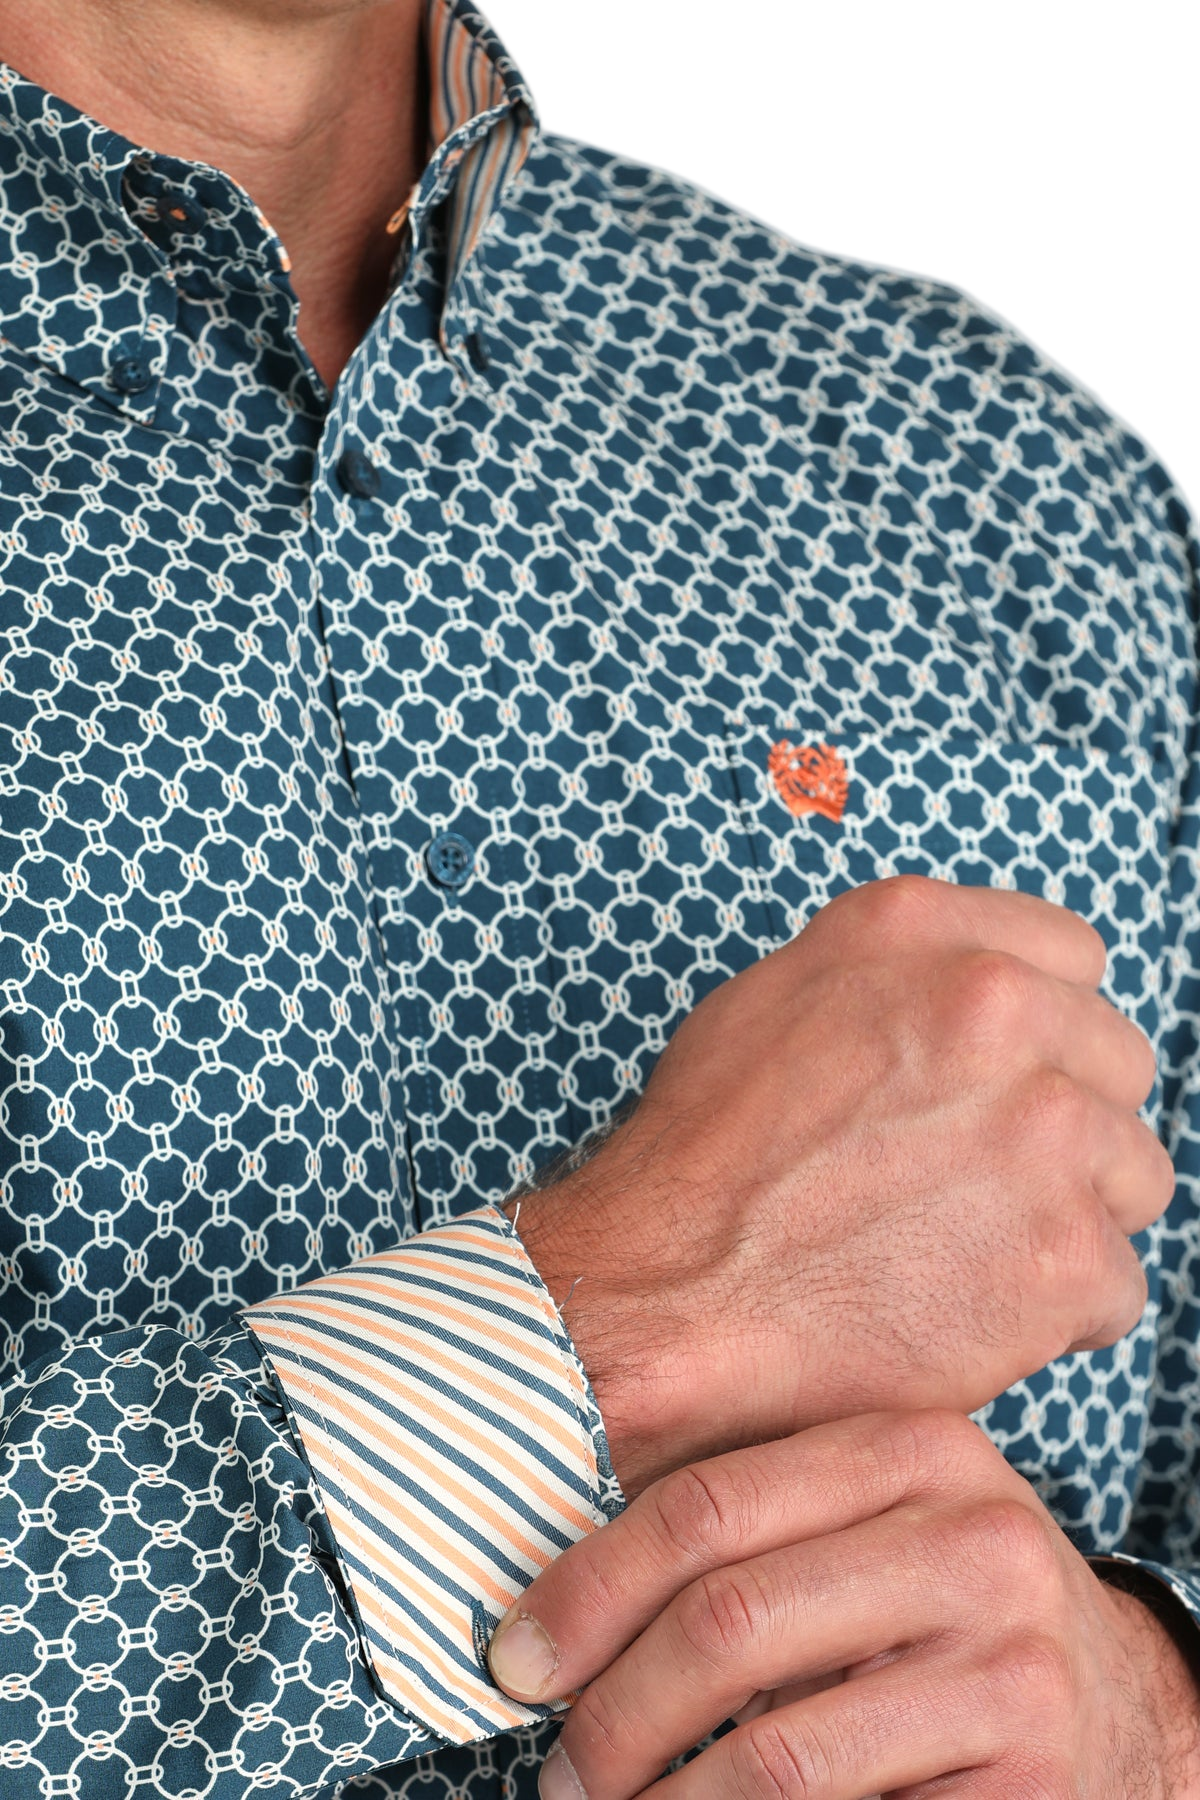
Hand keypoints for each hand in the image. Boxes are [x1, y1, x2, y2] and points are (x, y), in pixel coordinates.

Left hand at [487, 1410, 1199, 1797]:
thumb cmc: (946, 1606)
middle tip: (562, 1769)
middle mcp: (973, 1537)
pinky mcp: (1030, 1781)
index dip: (589, 1586)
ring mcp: (1012, 1663)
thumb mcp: (875, 1526)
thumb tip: (550, 1606)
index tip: (515, 1656)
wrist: (1116, 1702)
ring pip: (772, 1753)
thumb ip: (757, 1529)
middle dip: (612, 1710)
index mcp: (913, 1447)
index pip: (708, 1504)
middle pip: (727, 1620)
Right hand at [506, 876, 1171, 1495]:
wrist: (668, 1297)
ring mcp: (1044, 1131)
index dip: (1047, 1031)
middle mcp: (997, 1009)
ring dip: (1068, 1219)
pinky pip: (1117, 1286)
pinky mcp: (1065, 1253)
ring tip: (967, 1255)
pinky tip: (970, 1315)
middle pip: (1116, 1066)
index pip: (1073, 957)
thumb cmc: (703, 1162)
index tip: (1014, 1081)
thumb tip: (963, 990)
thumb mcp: (775, 999)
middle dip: (1065, 1128)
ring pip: (1131, 1176)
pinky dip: (1057, 1316)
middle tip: (978, 1186)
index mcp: (924, 935)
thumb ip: (894, 976)